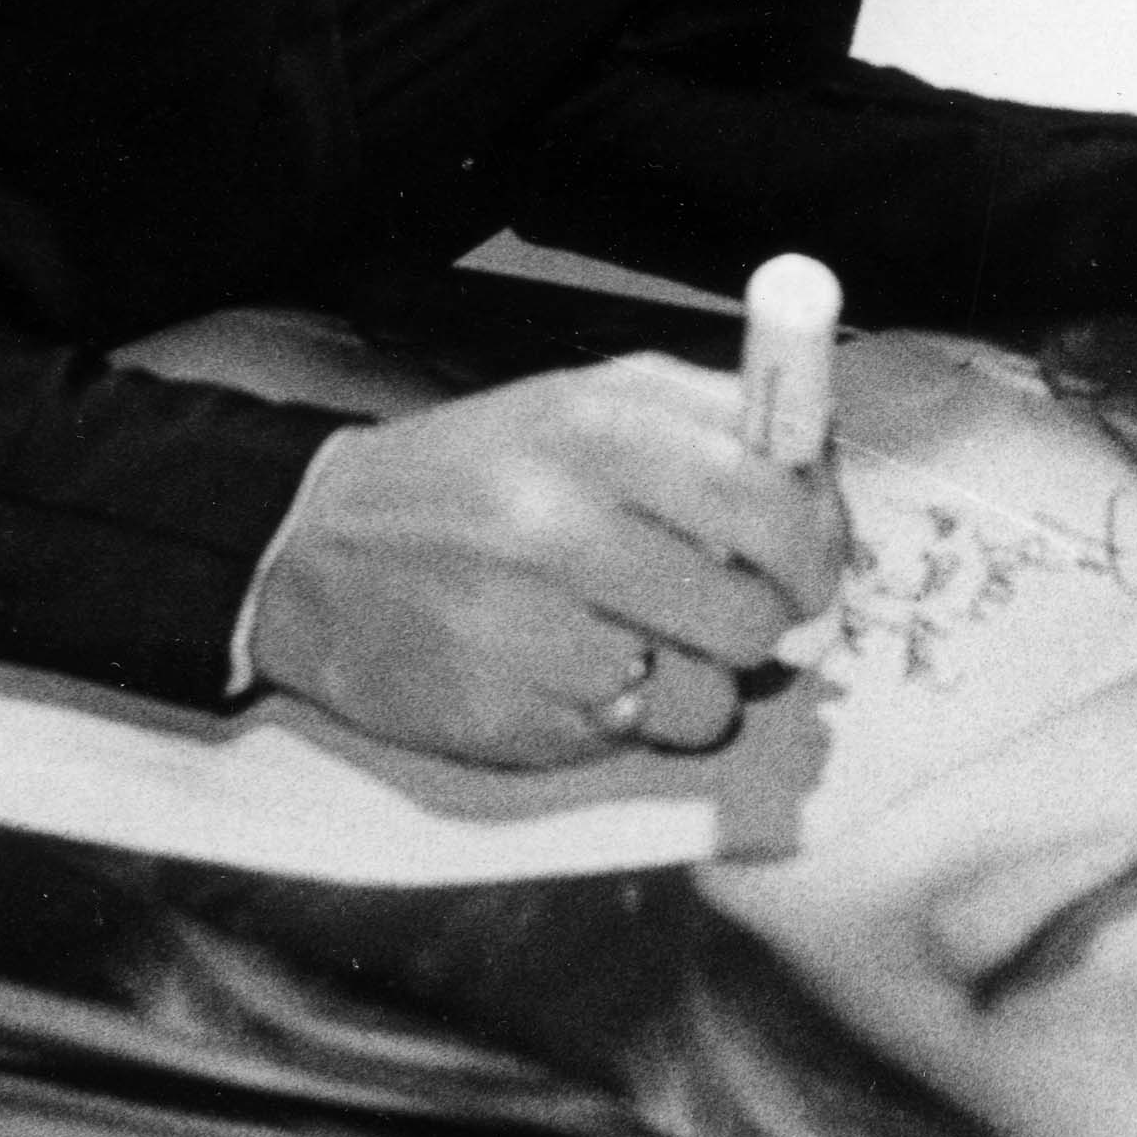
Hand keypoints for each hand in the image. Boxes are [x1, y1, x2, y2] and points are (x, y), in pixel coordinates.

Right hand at [243, 356, 847, 768]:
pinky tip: (579, 666)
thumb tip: (823, 468)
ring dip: (702, 677)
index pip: (767, 496)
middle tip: (743, 608)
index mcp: (593, 430)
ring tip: (650, 637)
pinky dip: (629, 710)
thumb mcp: (587, 399)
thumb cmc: (480, 469)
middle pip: (750, 614)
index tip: (816, 561)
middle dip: (769, 621)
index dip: (820, 540)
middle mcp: (557, 528)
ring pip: (706, 696)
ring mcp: (523, 633)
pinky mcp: (500, 719)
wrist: (314, 553)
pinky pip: (633, 737)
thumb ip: (716, 418)